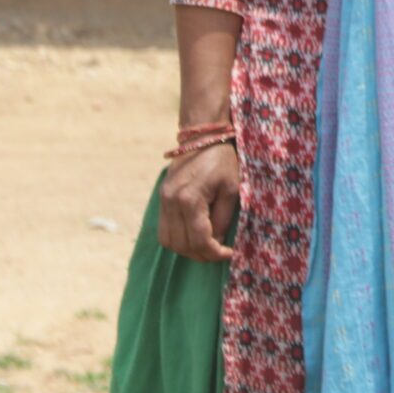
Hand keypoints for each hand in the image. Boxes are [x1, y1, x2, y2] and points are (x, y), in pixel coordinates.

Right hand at [158, 142, 240, 262]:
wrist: (203, 138)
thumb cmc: (223, 162)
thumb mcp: (231, 190)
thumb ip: (222, 219)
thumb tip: (217, 242)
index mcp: (190, 200)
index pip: (199, 240)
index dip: (214, 253)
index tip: (229, 254)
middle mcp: (171, 202)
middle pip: (182, 244)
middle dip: (202, 254)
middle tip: (220, 253)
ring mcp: (163, 201)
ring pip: (169, 241)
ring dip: (187, 249)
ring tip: (207, 247)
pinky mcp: (162, 198)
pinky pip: (164, 230)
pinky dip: (177, 239)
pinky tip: (194, 237)